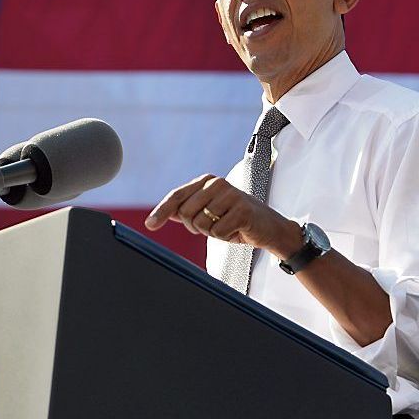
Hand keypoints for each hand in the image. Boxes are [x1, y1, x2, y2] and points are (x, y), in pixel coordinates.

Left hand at [144, 174, 302, 258]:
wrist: (269, 228)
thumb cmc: (236, 220)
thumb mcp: (208, 212)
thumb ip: (185, 210)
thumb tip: (158, 216)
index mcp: (207, 181)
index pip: (177, 196)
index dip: (161, 211)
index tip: (149, 225)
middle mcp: (217, 183)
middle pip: (185, 214)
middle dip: (196, 227)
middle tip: (215, 225)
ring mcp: (230, 195)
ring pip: (200, 224)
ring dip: (212, 232)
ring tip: (227, 226)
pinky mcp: (241, 210)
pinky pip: (217, 232)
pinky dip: (225, 237)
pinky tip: (237, 230)